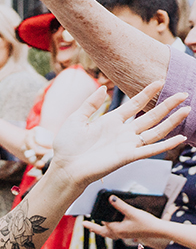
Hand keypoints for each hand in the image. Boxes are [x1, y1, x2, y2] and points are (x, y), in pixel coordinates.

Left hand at [50, 81, 188, 188]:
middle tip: (183, 93)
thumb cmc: (68, 145)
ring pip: (156, 130)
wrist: (65, 167)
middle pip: (151, 115)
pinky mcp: (128, 156)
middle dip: (167, 105)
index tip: (160, 81)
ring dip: (172, 120)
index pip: (135, 104)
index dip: (147, 93)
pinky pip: (151, 149)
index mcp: (111, 121)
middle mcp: (123, 132)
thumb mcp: (77, 119)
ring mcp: (127, 144)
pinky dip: (166, 144)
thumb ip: (91, 104)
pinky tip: (180, 137)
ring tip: (187, 109)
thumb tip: (102, 87)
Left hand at [85, 195, 176, 247]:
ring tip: (93, 228)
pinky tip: (111, 229)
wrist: (159, 230)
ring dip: (101, 230)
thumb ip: (120, 205)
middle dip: (93, 227)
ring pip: (109, 234)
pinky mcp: (129, 234)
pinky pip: (115, 234)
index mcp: (117, 229)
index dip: (97, 215)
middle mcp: (119, 234)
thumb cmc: (147, 222)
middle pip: (102, 231)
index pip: (103, 222)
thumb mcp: (132, 212)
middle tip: (84, 224)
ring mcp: (124, 235)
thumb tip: (110, 198)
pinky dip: (109, 231)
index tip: (88, 211)